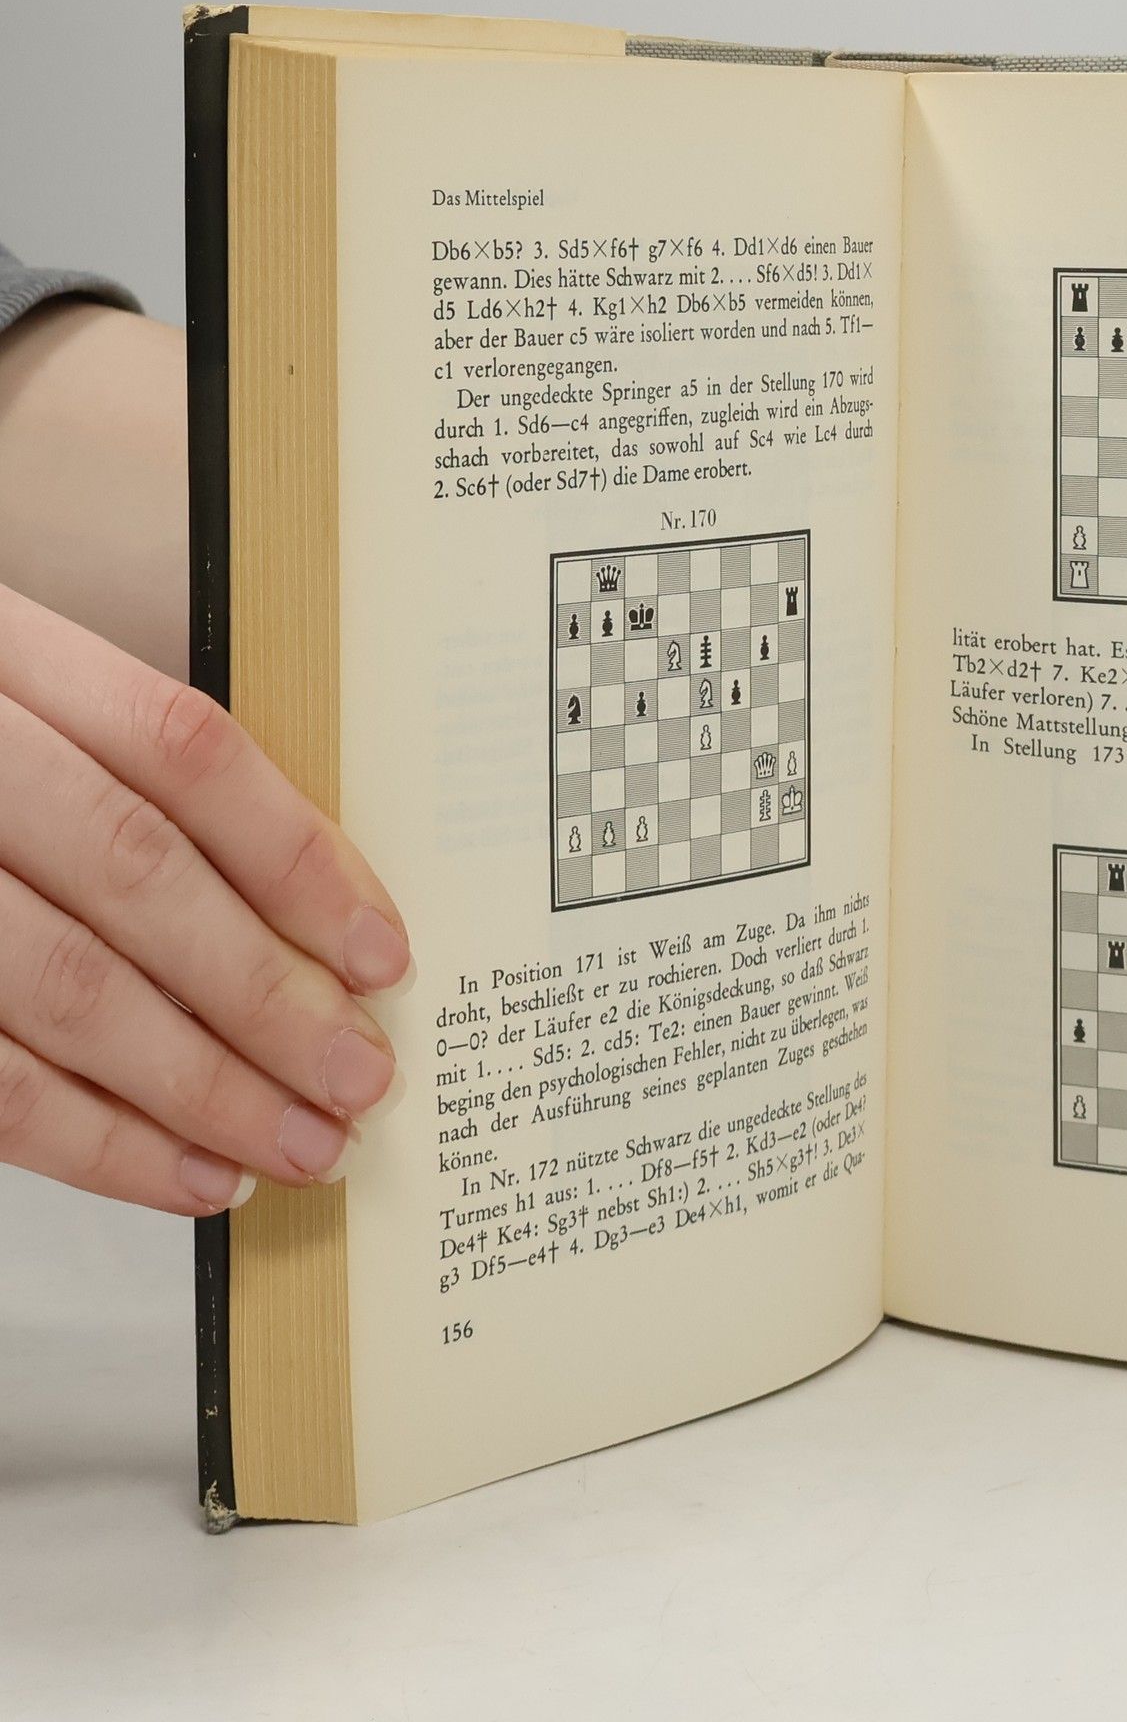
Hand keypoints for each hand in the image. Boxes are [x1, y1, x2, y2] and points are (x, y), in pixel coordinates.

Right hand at [0, 582, 410, 1212]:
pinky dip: (100, 1142)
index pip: (183, 750)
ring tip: (303, 1144)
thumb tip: (320, 925)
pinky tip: (192, 1174)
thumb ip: (147, 788)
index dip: (297, 858)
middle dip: (269, 994)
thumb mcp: (36, 712)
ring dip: (204, 1088)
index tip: (381, 954)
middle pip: (139, 876)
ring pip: (67, 988)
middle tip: (360, 1078)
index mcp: (9, 659)